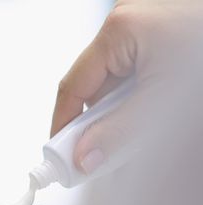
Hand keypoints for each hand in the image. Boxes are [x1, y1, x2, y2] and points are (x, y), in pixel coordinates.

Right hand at [51, 0, 202, 173]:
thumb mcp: (163, 102)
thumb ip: (120, 133)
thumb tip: (86, 156)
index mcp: (120, 31)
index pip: (72, 87)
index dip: (63, 125)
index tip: (61, 156)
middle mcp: (128, 28)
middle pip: (94, 89)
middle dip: (98, 126)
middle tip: (102, 157)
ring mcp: (145, 35)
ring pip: (116, 88)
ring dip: (123, 117)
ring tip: (141, 135)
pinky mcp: (161, 44)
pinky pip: (136, 81)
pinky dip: (140, 105)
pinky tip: (153, 119)